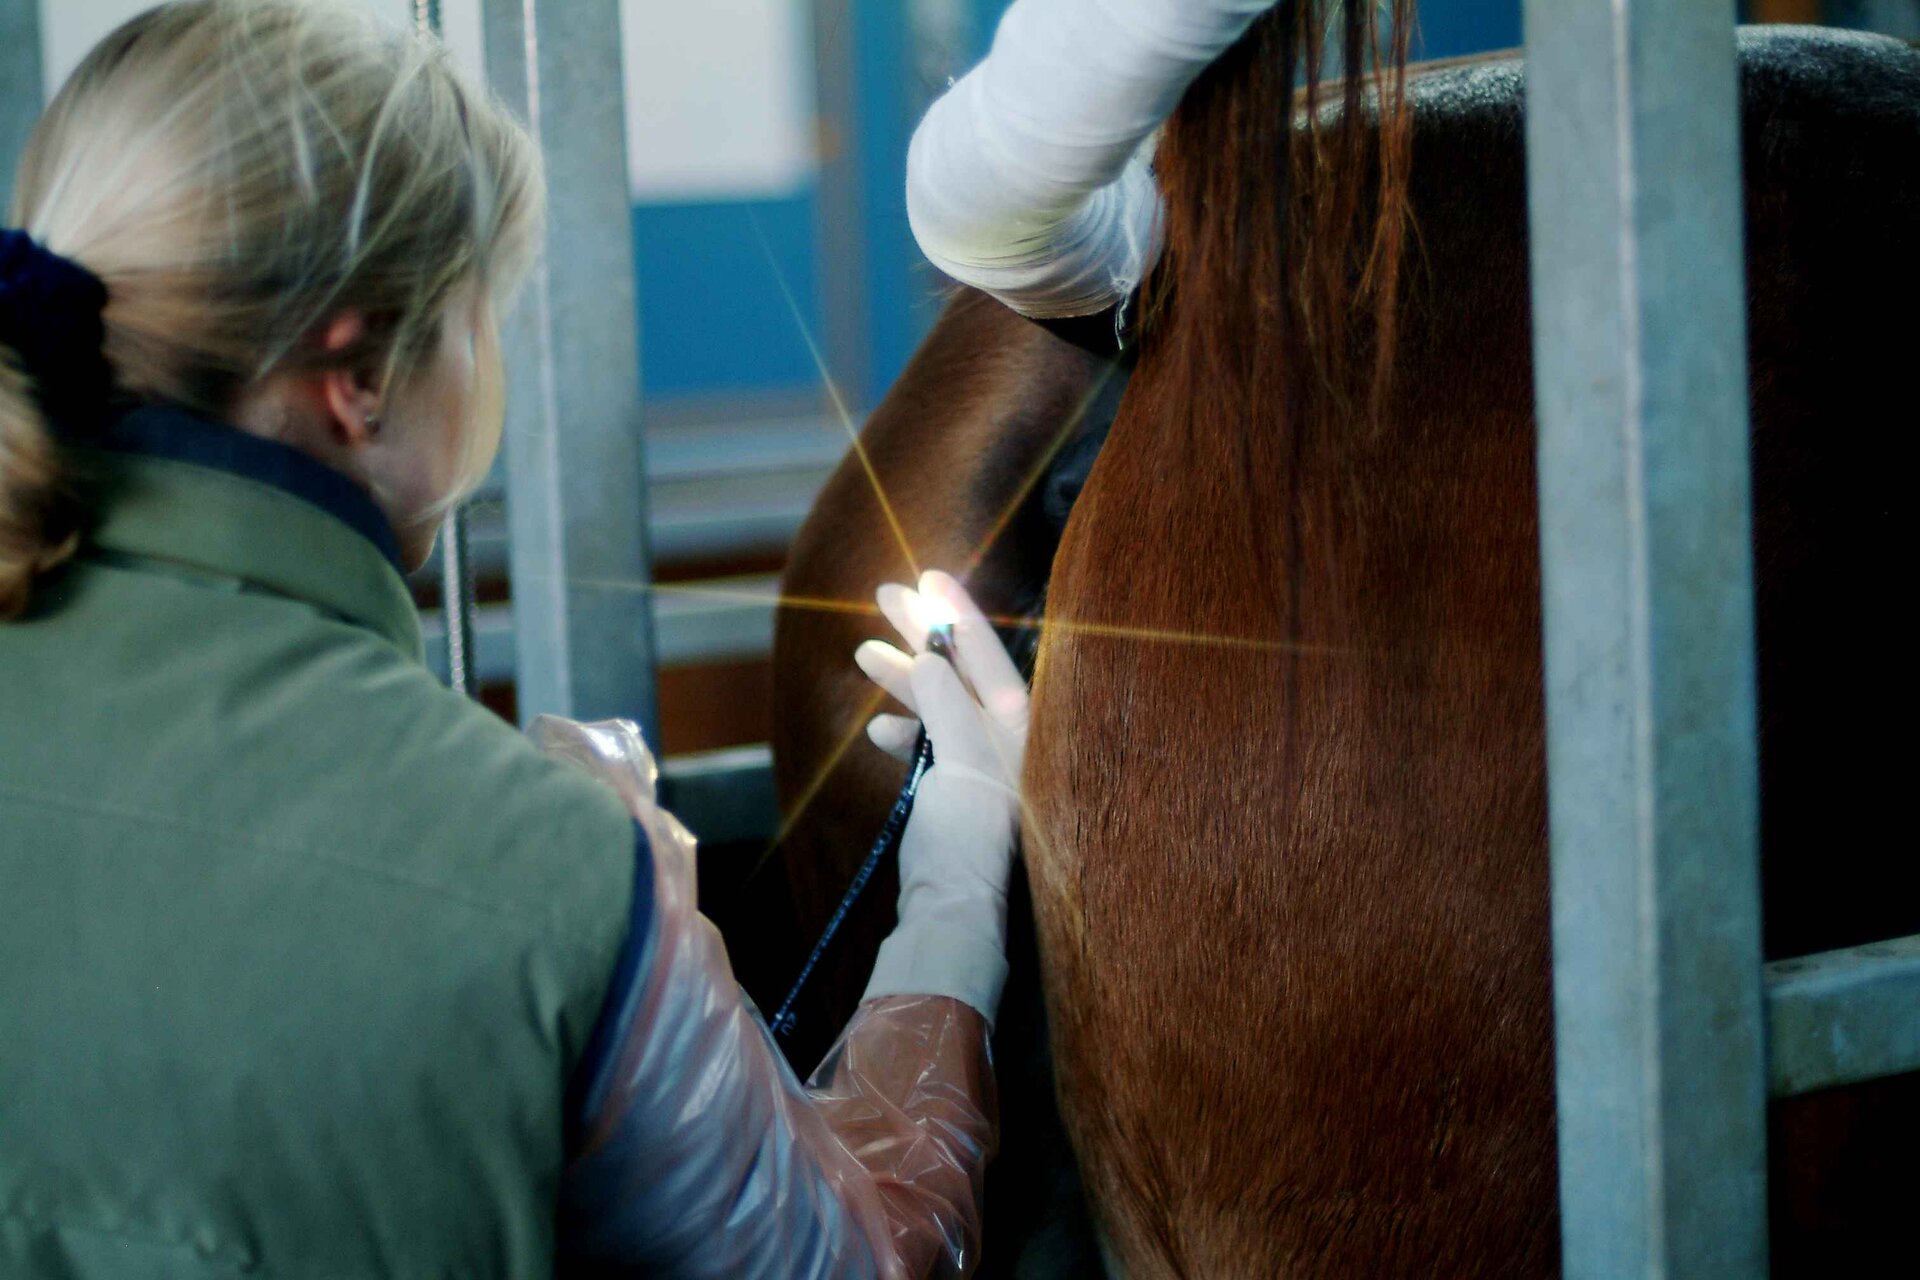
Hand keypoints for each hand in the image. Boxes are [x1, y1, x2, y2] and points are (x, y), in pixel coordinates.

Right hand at [854, 570, 1030, 1023]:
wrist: (951, 915)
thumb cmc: (967, 839)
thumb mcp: (959, 759)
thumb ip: (945, 701)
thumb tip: (930, 658)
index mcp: (1023, 727)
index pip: (989, 653)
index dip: (957, 612)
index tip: (929, 575)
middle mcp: (1011, 743)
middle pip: (964, 672)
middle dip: (923, 635)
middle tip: (885, 596)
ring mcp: (985, 771)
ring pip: (941, 707)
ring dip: (904, 680)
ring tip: (864, 654)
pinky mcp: (960, 798)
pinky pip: (931, 748)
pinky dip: (904, 734)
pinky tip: (877, 732)